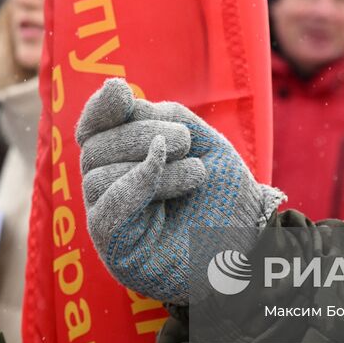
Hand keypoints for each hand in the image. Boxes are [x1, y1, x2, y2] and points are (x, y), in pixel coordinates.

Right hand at [77, 79, 282, 304]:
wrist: (251, 244)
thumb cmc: (225, 197)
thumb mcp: (201, 142)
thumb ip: (164, 115)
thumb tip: (117, 92)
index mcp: (123, 163)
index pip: (92, 131)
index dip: (99, 109)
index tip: (120, 92)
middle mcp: (108, 191)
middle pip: (93, 149)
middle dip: (138, 133)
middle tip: (184, 139)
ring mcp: (109, 221)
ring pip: (97, 178)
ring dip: (149, 163)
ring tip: (196, 171)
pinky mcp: (116, 251)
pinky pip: (106, 213)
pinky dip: (133, 185)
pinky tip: (163, 171)